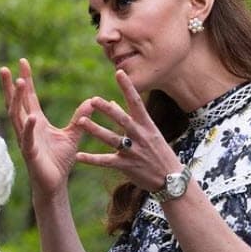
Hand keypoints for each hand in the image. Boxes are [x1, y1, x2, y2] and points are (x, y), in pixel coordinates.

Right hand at [0, 58, 93, 199]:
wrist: (55, 184)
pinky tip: (30, 117)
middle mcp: (28, 128)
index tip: (23, 61)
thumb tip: (93, 100)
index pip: (29, 97)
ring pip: (17, 117)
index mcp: (37, 122)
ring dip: (17, 100)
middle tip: (6, 68)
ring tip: (19, 83)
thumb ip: (80, 117)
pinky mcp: (30, 153)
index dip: (26, 79)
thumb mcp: (73, 135)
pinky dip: (29, 128)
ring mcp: (26, 140)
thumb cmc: (60, 161)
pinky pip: (28, 138)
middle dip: (11, 86)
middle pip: (16, 103)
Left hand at [74, 69, 184, 191]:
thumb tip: (112, 103)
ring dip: (96, 130)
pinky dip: (92, 159)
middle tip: (93, 100)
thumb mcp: (149, 133)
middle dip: (107, 110)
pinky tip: (79, 155)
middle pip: (122, 119)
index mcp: (147, 125)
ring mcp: (133, 151)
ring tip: (81, 121)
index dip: (127, 87)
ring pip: (112, 139)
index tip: (119, 72)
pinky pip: (106, 162)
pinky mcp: (127, 166)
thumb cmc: (159, 153)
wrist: (171, 179)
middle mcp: (140, 136)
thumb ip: (129, 117)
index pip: (136, 102)